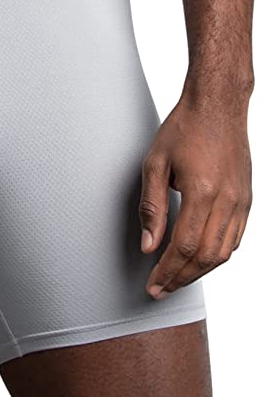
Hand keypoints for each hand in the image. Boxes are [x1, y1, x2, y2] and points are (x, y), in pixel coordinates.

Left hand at [138, 89, 252, 298]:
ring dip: (199, 272)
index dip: (167, 272)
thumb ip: (152, 206)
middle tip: (161, 290)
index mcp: (202, 191)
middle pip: (206, 257)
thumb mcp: (156, 162)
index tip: (153, 285)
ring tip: (177, 279)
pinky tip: (201, 259)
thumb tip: (149, 245)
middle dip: (181, 279)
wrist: (218, 105)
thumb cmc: (185, 127)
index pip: (184, 246)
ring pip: (223, 252)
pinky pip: (235, 239)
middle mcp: (227, 200)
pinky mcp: (247, 199)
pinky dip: (217, 255)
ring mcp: (241, 201)